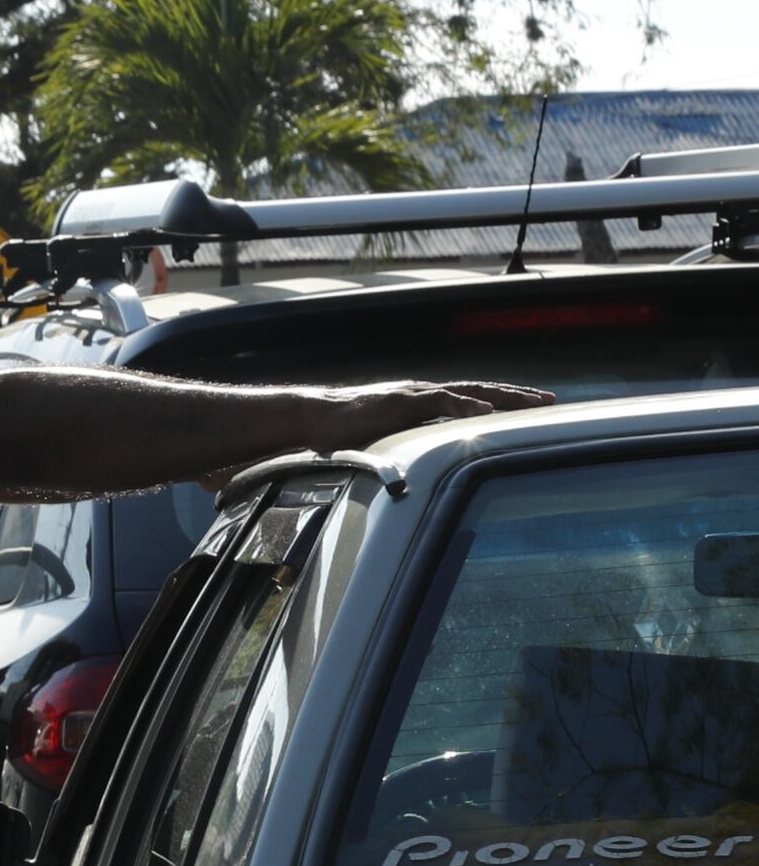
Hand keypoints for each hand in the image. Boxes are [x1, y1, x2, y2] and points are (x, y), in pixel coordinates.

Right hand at [316, 378, 553, 451]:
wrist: (310, 418)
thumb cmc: (341, 435)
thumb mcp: (382, 445)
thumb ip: (406, 450)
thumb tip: (421, 473)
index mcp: (424, 404)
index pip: (473, 400)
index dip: (504, 404)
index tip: (533, 411)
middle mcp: (426, 394)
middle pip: (482, 392)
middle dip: (518, 398)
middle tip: (553, 403)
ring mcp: (415, 395)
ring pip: (469, 392)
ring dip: (504, 398)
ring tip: (534, 405)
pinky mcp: (401, 401)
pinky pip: (439, 401)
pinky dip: (464, 405)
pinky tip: (486, 411)